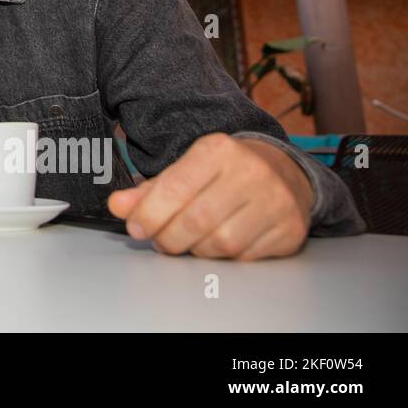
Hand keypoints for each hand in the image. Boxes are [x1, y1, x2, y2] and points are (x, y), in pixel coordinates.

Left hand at [106, 132, 313, 259]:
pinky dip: (224, 258)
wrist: (283, 172)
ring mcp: (276, 201)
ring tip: (187, 242)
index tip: (136, 228)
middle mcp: (251, 172)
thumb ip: (149, 191)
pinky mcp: (290, 229)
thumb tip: (117, 206)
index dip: (149, 214)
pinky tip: (216, 245)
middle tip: (160, 241)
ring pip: (221, 242)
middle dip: (169, 237)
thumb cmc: (223, 173)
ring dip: (196, 250)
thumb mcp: (185, 170)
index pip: (175, 188)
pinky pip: (246, 256)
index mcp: (218, 150)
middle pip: (196, 220)